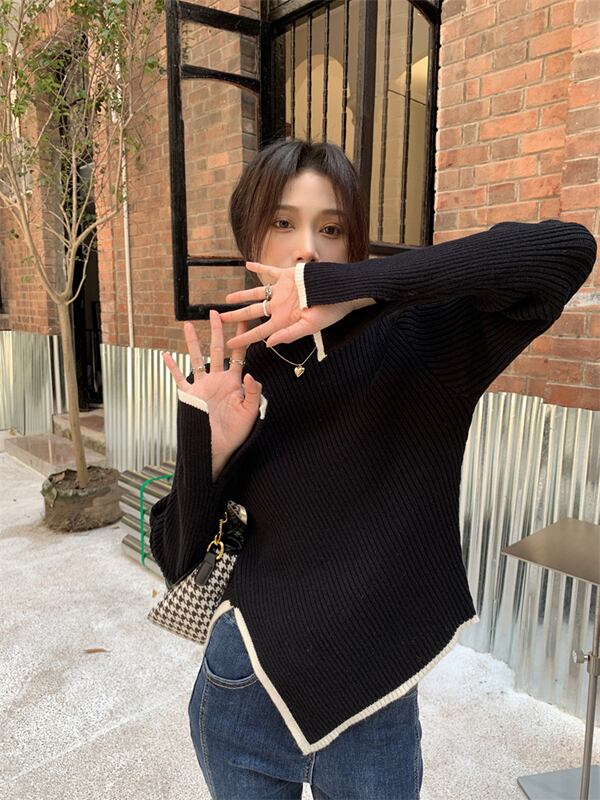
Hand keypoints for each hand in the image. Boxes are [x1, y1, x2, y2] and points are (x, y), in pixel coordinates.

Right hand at [162, 313, 262, 478]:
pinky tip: (166, 355)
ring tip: (188, 325)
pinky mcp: (190, 395)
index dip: (242, 338)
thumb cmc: (237, 432)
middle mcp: (218, 380)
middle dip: (217, 331)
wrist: (218, 448)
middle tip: (216, 313)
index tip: (244, 320)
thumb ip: (252, 392)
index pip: (240, 355)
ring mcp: (203, 386)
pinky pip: (179, 378)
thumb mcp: (251, 412)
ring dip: (192, 342)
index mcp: (234, 382)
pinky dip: (172, 367)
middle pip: (217, 350)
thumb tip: (250, 374)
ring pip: (196, 358)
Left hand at [219, 261, 366, 348]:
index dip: (244, 338)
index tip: (230, 343)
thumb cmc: (330, 311)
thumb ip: (289, 335)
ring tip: (228, 298)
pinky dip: (259, 267)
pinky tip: (248, 264)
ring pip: (257, 293)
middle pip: (253, 313)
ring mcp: (283, 291)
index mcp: (284, 320)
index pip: (259, 332)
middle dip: (236, 316)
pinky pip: (270, 271)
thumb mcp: (311, 327)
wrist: (342, 291)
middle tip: (220, 319)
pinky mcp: (288, 276)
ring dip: (242, 295)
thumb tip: (269, 344)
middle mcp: (280, 307)